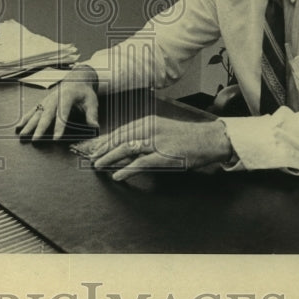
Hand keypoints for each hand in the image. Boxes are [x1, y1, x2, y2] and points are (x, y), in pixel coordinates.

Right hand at [15, 71, 98, 141]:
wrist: (76, 79)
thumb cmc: (84, 92)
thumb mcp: (92, 101)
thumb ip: (92, 114)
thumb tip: (95, 126)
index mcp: (67, 96)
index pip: (62, 113)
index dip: (59, 126)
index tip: (56, 138)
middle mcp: (54, 98)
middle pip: (46, 114)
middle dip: (40, 127)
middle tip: (35, 139)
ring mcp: (47, 100)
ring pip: (36, 113)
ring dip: (29, 124)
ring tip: (22, 134)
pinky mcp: (43, 102)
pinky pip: (32, 110)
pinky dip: (25, 118)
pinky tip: (18, 126)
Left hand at [87, 115, 232, 181]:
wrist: (207, 139)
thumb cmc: (185, 137)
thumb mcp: (162, 130)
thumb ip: (144, 136)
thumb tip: (124, 146)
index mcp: (148, 122)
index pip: (121, 131)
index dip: (105, 140)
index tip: (94, 147)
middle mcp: (149, 128)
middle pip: (120, 138)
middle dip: (103, 149)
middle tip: (91, 158)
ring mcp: (156, 142)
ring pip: (126, 149)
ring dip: (109, 158)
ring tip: (98, 165)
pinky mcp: (164, 155)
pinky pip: (140, 163)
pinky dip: (127, 169)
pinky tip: (117, 175)